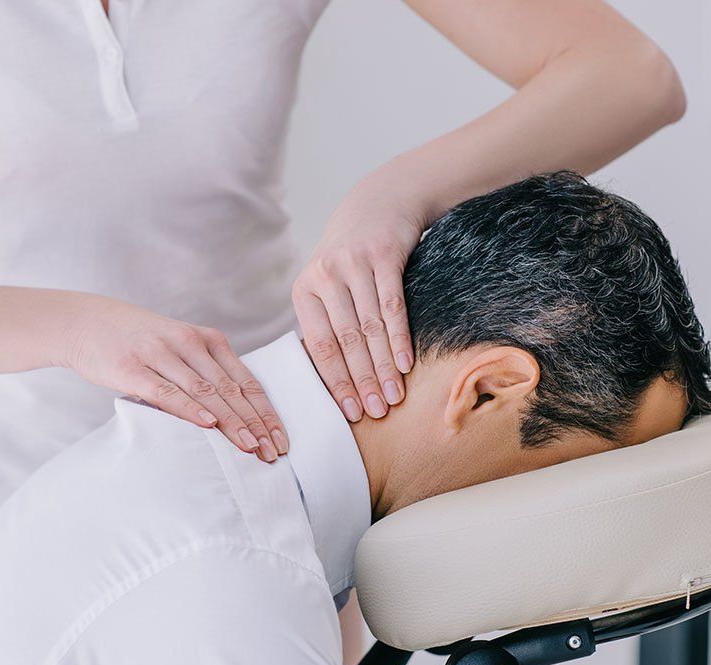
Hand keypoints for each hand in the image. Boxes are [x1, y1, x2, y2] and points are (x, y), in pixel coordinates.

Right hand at [59, 293, 286, 461]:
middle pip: (231, 390)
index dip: (266, 412)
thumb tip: (241, 414)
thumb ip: (207, 373)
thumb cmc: (140, 342)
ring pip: (205, 392)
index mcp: (209, 340)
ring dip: (231, 423)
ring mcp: (161, 353)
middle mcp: (189, 343)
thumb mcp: (180, 348)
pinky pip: (167, 391)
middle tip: (272, 453)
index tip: (281, 440)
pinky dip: (189, 409)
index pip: (246, 381)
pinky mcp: (132, 367)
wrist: (85, 321)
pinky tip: (208, 425)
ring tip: (249, 447)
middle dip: (256, 424)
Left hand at [292, 183, 422, 420]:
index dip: (335, 381)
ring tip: (394, 397)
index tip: (349, 412)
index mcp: (305, 291)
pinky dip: (399, 338)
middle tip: (376, 412)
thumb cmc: (351, 257)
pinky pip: (392, 306)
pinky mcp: (383, 256)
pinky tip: (405, 364)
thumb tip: (334, 380)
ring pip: (370, 328)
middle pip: (346, 341)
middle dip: (362, 381)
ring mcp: (354, 265)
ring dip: (383, 367)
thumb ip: (327, 324)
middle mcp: (325, 277)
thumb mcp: (328, 284)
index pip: (320, 346)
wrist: (378, 204)